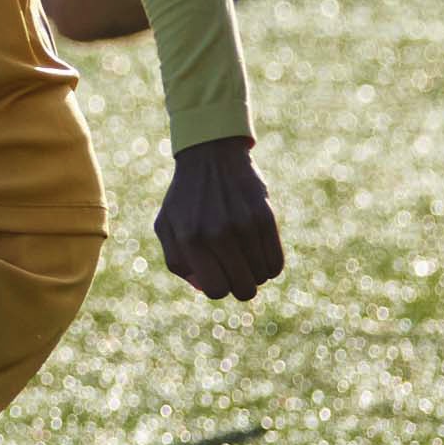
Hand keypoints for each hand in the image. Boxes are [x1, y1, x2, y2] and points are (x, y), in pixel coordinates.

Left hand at [155, 135, 284, 301]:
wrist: (210, 155)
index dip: (219, 287)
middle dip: (240, 285)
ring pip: (262, 276)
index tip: (219, 276)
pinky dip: (270, 264)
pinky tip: (260, 251)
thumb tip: (202, 287)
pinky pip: (276, 262)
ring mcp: (244, 225)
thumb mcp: (167, 225)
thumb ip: (177, 260)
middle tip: (236, 270)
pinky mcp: (265, 216)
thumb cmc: (186, 196)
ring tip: (245, 254)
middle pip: (243, 289)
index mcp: (190, 238)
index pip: (215, 289)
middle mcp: (217, 234)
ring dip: (255, 272)